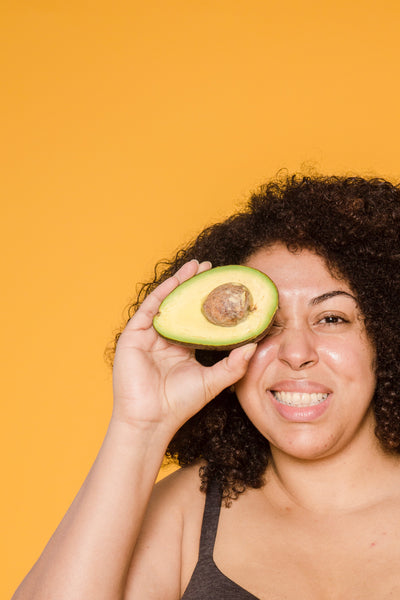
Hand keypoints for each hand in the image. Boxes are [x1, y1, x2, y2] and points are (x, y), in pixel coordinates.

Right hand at [112, 260, 256, 436]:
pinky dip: (162, 293)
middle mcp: (165, 339)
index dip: (209, 302)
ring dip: (179, 282)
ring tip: (195, 266)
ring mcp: (147, 337)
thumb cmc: (180, 404)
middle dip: (195, 285)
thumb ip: (234, 364)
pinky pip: (149, 309)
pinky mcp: (133, 336)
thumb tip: (254, 344)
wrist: (152, 419)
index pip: (197, 319)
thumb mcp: (213, 381)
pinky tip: (176, 280)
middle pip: (181, 306)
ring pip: (166, 303)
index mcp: (182, 348)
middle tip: (210, 267)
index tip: (224, 286)